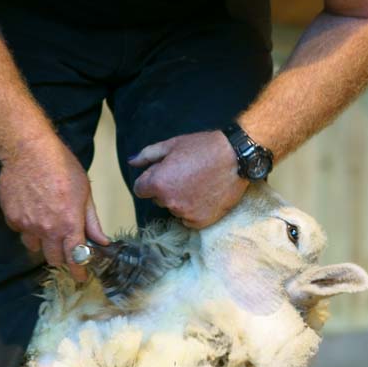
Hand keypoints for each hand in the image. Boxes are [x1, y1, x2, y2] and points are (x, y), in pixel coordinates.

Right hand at [0, 135, 109, 279]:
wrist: (28, 150)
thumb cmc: (60, 166)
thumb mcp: (84, 192)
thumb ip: (91, 221)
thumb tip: (101, 240)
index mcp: (69, 224)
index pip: (75, 258)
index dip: (79, 272)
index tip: (81, 278)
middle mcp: (48, 230)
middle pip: (53, 259)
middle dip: (61, 257)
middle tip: (65, 248)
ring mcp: (28, 226)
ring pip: (35, 248)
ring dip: (42, 243)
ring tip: (46, 227)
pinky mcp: (12, 219)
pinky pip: (21, 232)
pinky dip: (27, 228)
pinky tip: (32, 212)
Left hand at [130, 131, 248, 228]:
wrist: (236, 158)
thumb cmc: (203, 148)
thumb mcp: (172, 145)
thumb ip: (147, 155)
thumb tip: (131, 162)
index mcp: (158, 183)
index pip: (140, 189)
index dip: (151, 179)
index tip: (166, 172)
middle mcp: (169, 201)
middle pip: (158, 199)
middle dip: (166, 188)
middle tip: (186, 174)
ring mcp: (184, 213)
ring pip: (174, 208)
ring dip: (180, 199)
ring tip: (198, 183)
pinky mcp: (200, 222)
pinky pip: (188, 218)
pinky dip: (194, 210)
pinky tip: (205, 195)